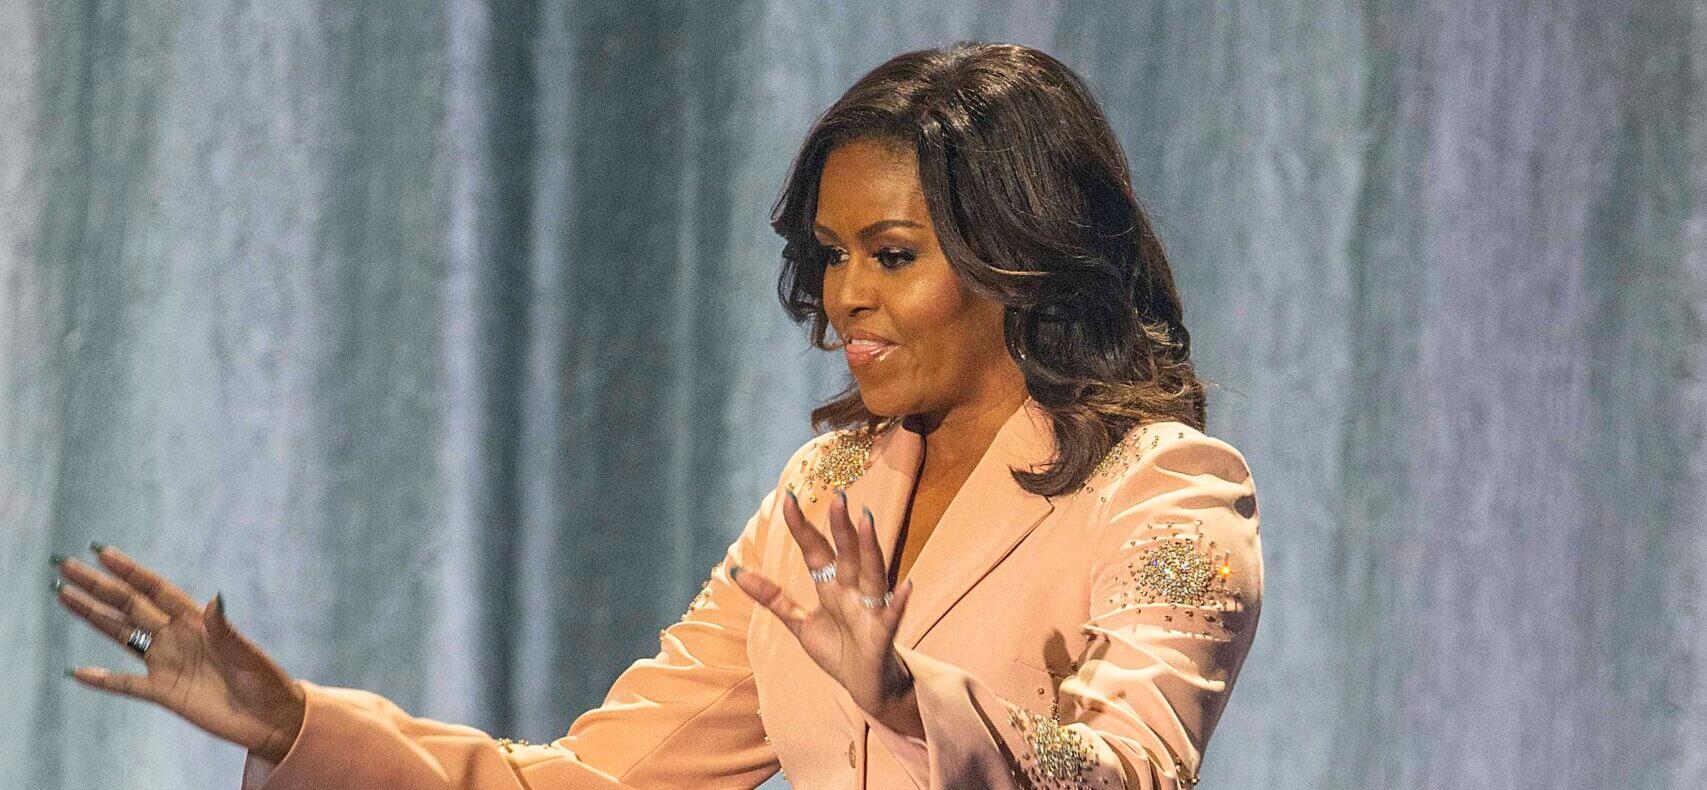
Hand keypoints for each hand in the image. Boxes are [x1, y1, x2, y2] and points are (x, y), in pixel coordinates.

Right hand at [53, 545, 305, 763]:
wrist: (269, 717)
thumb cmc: (264, 679)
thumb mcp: (245, 652)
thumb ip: (224, 629)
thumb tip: (214, 597)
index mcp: (196, 620)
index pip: (154, 589)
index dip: (128, 570)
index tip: (101, 551)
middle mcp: (175, 636)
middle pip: (128, 605)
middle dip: (97, 586)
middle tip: (65, 566)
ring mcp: (166, 663)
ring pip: (120, 635)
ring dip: (92, 616)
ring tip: (63, 596)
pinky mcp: (163, 693)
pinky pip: (126, 685)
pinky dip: (102, 679)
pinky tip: (77, 672)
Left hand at [731, 488, 917, 723]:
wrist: (865, 688)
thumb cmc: (838, 651)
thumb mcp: (799, 623)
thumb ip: (772, 598)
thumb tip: (736, 572)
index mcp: (831, 586)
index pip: (815, 550)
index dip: (803, 527)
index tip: (788, 498)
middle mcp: (852, 591)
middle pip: (846, 554)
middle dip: (841, 526)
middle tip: (839, 497)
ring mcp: (870, 610)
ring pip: (870, 573)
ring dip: (869, 548)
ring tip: (867, 521)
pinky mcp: (883, 636)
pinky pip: (891, 617)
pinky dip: (898, 603)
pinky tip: (905, 586)